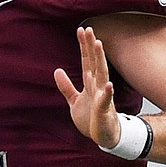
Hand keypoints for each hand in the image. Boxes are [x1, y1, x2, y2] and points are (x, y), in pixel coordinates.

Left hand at [54, 26, 121, 147]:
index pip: (86, 61)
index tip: (82, 29)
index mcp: (89, 83)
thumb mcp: (74, 100)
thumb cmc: (92, 118)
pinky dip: (107, 92)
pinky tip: (108, 84)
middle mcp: (97, 87)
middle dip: (91, 46)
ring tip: (98, 44)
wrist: (104, 137)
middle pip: (94, 62)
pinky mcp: (104, 111)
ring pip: (101, 75)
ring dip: (100, 60)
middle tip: (88, 29)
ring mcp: (102, 97)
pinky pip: (106, 100)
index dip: (83, 46)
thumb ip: (66, 86)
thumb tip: (57, 70)